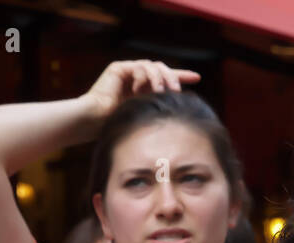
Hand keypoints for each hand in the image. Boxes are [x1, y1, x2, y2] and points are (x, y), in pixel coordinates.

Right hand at [81, 60, 200, 118]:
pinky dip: (142, 77)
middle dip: (173, 78)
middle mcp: (138, 78)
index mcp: (146, 89)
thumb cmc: (119, 127)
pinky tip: (139, 90)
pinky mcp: (118, 68)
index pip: (167, 78)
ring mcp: (128, 72)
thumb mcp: (146, 118)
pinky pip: (138, 66)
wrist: (95, 123)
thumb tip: (182, 111)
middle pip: (162, 69)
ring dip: (159, 78)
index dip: (182, 76)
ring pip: (152, 66)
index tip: (198, 77)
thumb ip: (160, 110)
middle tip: (178, 90)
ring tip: (161, 92)